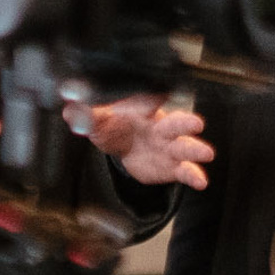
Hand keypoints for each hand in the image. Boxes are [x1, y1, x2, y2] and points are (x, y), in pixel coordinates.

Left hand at [70, 92, 211, 190]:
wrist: (124, 149)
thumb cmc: (114, 128)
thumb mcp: (97, 122)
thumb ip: (84, 116)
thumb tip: (68, 108)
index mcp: (142, 112)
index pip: (148, 102)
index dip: (153, 98)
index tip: (160, 93)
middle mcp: (160, 127)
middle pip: (175, 123)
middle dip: (186, 123)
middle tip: (197, 123)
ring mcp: (169, 147)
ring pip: (185, 146)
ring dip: (196, 149)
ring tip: (206, 153)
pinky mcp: (172, 166)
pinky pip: (185, 170)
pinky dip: (194, 175)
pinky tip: (201, 182)